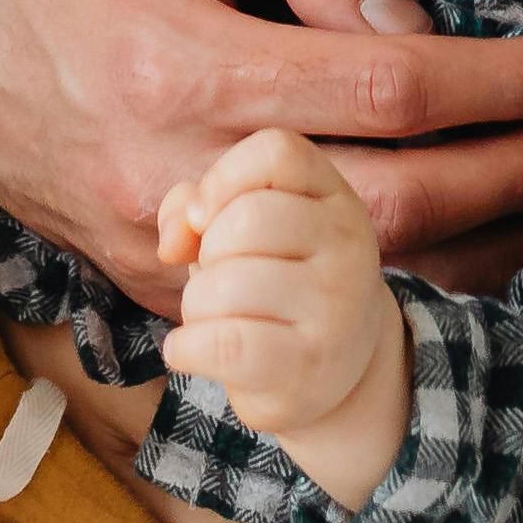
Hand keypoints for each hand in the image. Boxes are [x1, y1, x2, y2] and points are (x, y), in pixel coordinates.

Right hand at [0, 0, 522, 312]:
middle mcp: (181, 176)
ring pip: (359, 280)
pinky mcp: (165, 296)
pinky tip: (459, 245)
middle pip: (394, 206)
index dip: (496, 84)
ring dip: (478, 249)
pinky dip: (395, 283)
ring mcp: (172, 254)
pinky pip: (303, 305)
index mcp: (188, 65)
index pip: (389, 89)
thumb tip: (412, 16)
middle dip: (514, 177)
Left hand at [158, 129, 405, 502]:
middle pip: (246, 219)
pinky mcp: (309, 367)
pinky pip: (224, 345)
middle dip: (208, 251)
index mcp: (335, 199)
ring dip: (197, 305)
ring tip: (217, 319)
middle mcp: (349, 247)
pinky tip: (189, 351)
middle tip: (222, 277)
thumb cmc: (274, 280)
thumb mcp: (246, 228)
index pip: (276, 152)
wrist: (332, 370)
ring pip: (225, 285)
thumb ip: (198, 205)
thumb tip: (174, 239)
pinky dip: (187, 348)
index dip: (223, 177)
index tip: (203, 217)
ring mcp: (336, 310)